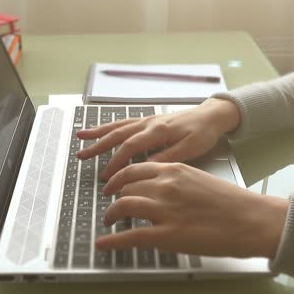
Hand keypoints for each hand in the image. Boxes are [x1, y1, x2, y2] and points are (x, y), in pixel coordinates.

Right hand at [76, 98, 239, 179]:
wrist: (212, 115)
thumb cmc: (203, 133)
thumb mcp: (190, 149)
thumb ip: (167, 157)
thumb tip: (145, 167)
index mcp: (158, 131)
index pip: (130, 147)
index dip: (116, 162)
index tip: (106, 178)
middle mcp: (149, 123)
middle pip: (118, 134)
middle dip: (98, 146)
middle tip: (81, 156)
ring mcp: (147, 120)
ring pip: (118, 126)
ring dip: (99, 133)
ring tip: (81, 138)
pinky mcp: (149, 120)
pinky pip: (124, 122)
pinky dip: (110, 126)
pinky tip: (100, 131)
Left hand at [96, 162, 289, 258]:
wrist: (251, 219)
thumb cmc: (234, 204)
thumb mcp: (201, 181)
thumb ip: (179, 183)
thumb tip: (164, 192)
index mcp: (175, 170)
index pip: (135, 169)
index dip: (120, 178)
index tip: (114, 185)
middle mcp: (165, 185)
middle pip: (126, 187)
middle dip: (115, 197)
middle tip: (111, 205)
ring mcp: (164, 209)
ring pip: (123, 206)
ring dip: (111, 215)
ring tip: (109, 221)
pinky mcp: (166, 234)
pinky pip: (130, 236)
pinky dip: (112, 240)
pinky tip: (103, 243)